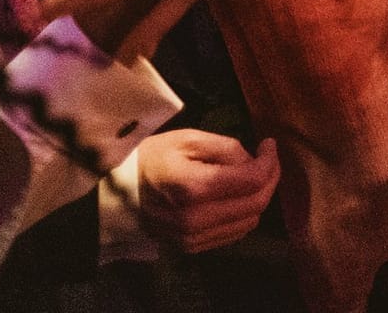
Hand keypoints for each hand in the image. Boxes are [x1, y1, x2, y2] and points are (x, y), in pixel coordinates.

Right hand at [134, 131, 280, 253]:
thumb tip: (253, 159)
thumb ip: (225, 148)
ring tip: (251, 175)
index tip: (269, 144)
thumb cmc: (152, 159)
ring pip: (249, 221)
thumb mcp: (187, 139)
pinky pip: (234, 233)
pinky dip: (244, 213)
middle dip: (270, 178)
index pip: (252, 180)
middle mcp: (195, 219)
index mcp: (193, 188)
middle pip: (256, 203)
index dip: (270, 161)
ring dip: (259, 196)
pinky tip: (237, 195)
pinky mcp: (191, 248)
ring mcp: (193, 238)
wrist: (117, 195)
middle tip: (267, 159)